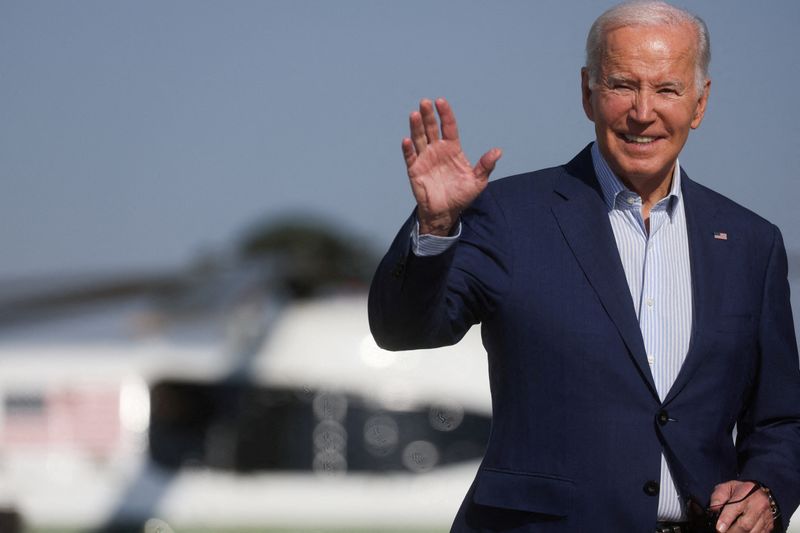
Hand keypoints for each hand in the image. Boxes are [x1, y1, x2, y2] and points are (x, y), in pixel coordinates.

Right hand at [402, 98, 501, 235]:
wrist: (445, 212)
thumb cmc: (461, 196)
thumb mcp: (478, 182)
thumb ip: (485, 166)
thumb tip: (498, 151)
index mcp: (452, 149)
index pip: (448, 127)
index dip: (445, 114)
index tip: (441, 102)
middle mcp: (437, 150)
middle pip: (431, 128)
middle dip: (428, 115)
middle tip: (425, 102)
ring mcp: (425, 158)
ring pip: (419, 139)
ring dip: (416, 127)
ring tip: (414, 114)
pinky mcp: (415, 170)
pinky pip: (410, 157)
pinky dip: (408, 149)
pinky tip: (407, 141)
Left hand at [709, 480, 774, 532]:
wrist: (759, 492)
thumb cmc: (738, 491)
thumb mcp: (725, 488)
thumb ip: (717, 498)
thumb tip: (713, 510)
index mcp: (747, 491)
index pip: (736, 507)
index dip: (726, 519)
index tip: (719, 528)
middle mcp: (759, 504)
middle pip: (745, 524)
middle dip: (731, 531)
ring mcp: (766, 516)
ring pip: (752, 532)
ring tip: (729, 532)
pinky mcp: (769, 525)